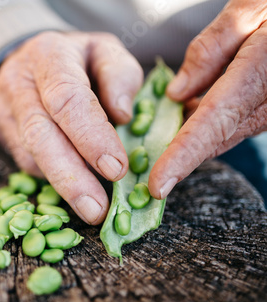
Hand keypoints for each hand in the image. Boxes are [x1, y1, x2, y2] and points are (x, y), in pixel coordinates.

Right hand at [0, 31, 142, 223]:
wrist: (29, 58)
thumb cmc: (76, 59)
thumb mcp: (105, 51)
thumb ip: (120, 75)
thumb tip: (123, 114)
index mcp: (48, 55)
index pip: (66, 98)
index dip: (91, 136)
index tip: (116, 169)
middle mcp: (18, 82)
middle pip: (39, 134)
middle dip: (70, 176)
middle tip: (97, 209)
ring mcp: (1, 108)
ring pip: (28, 155)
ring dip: (62, 185)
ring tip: (92, 206)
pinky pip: (23, 162)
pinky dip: (50, 179)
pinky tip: (74, 186)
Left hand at [149, 0, 266, 198]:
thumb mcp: (249, 10)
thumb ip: (211, 50)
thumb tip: (177, 93)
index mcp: (258, 74)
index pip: (212, 124)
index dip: (182, 157)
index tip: (158, 185)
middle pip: (215, 136)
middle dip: (178, 153)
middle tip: (144, 159)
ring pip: (223, 132)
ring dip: (191, 136)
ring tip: (158, 131)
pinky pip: (233, 122)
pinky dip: (206, 123)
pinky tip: (187, 111)